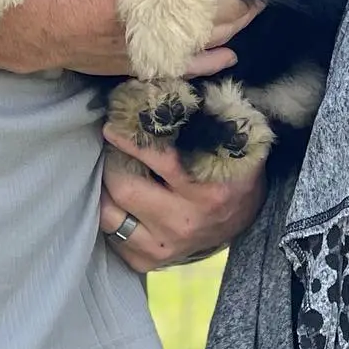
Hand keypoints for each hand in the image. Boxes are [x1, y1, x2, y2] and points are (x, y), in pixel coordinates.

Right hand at [16, 0, 296, 76]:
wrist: (40, 18)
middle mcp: (182, 19)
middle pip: (236, 8)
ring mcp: (166, 45)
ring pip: (218, 36)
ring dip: (239, 20)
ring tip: (253, 5)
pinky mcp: (146, 62)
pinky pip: (191, 65)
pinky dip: (212, 59)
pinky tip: (225, 54)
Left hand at [97, 125, 266, 271]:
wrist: (245, 219)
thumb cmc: (230, 171)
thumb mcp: (229, 144)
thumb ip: (205, 117)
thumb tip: (168, 87)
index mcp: (206, 189)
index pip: (157, 160)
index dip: (129, 139)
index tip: (112, 125)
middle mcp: (185, 222)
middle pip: (124, 187)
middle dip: (110, 163)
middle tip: (106, 148)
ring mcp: (166, 246)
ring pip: (110, 217)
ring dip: (103, 191)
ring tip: (107, 172)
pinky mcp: (151, 262)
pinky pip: (113, 240)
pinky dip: (110, 218)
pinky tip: (116, 202)